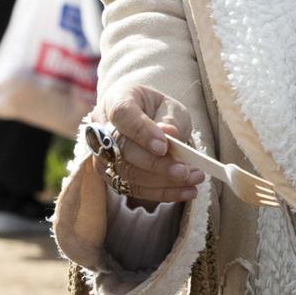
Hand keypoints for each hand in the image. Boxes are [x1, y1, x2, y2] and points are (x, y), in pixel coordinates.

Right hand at [94, 84, 203, 206]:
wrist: (144, 118)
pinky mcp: (112, 177)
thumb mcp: (169, 107)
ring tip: (194, 180)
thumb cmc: (157, 109)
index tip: (164, 146)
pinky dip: (163, 192)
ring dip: (164, 182)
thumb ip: (169, 120)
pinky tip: (187, 192)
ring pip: (128, 174)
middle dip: (157, 164)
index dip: (142, 132)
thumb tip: (170, 135)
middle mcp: (101, 130)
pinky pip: (135, 189)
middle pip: (124, 151)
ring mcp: (103, 156)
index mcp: (115, 101)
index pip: (122, 116)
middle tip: (186, 171)